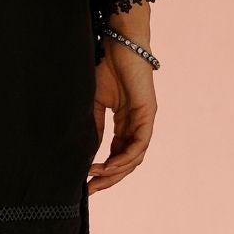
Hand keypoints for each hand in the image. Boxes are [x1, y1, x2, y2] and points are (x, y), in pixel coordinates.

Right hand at [88, 46, 155, 193]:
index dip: (103, 170)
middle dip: (109, 178)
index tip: (86, 182)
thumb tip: (87, 152)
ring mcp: (143, 121)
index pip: (116, 154)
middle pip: (126, 161)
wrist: (118, 43)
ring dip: (115, 171)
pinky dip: (124, 158)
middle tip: (91, 189)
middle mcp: (136, 125)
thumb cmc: (105, 66)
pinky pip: (139, 144)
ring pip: (134, 157)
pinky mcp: (147, 114)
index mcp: (124, 122)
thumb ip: (94, 127)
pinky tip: (109, 165)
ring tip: (96, 176)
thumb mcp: (94, 103)